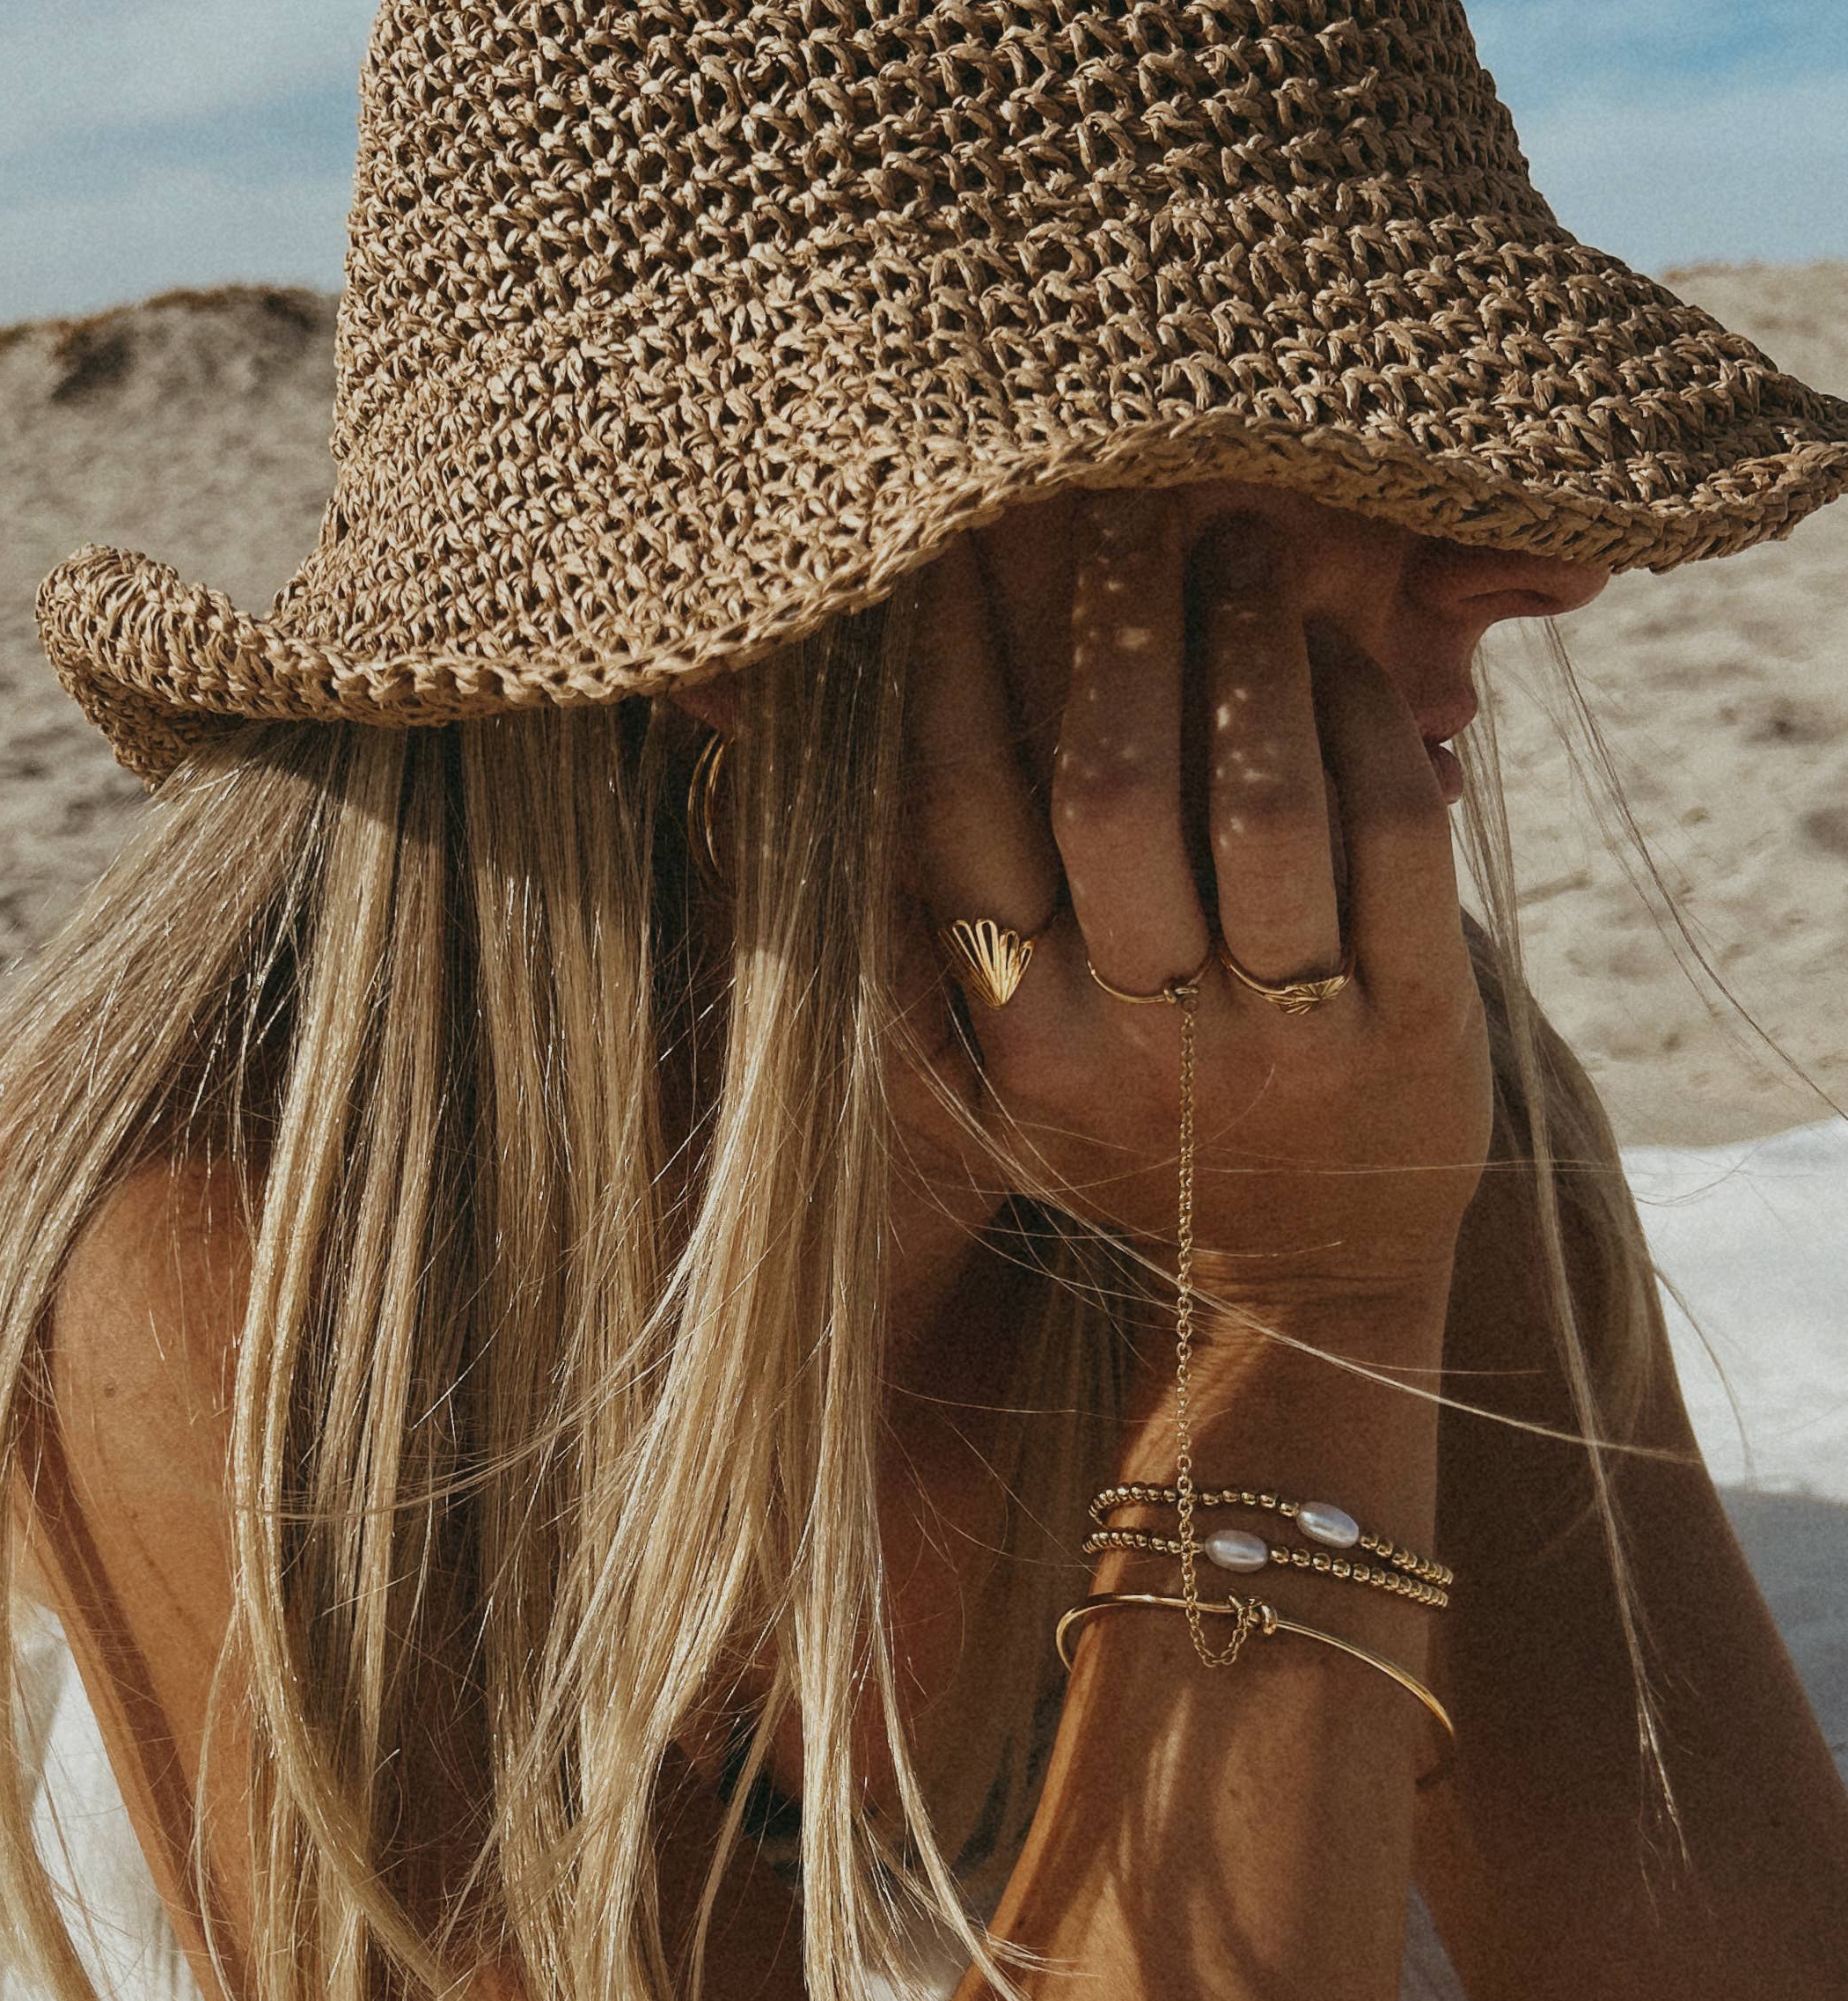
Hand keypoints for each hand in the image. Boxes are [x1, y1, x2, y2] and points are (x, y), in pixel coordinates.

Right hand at [890, 488, 1492, 1328]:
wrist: (1300, 1281)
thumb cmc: (1133, 1130)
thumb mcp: (1004, 1063)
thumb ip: (916, 934)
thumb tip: (807, 727)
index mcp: (1013, 1034)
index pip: (958, 812)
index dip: (952, 659)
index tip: (959, 537)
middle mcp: (1135, 1042)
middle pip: (1111, 787)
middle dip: (1116, 618)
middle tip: (1127, 500)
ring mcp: (1279, 1041)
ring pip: (1265, 801)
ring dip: (1252, 644)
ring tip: (1244, 541)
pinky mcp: (1413, 1032)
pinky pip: (1393, 836)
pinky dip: (1370, 719)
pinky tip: (1340, 654)